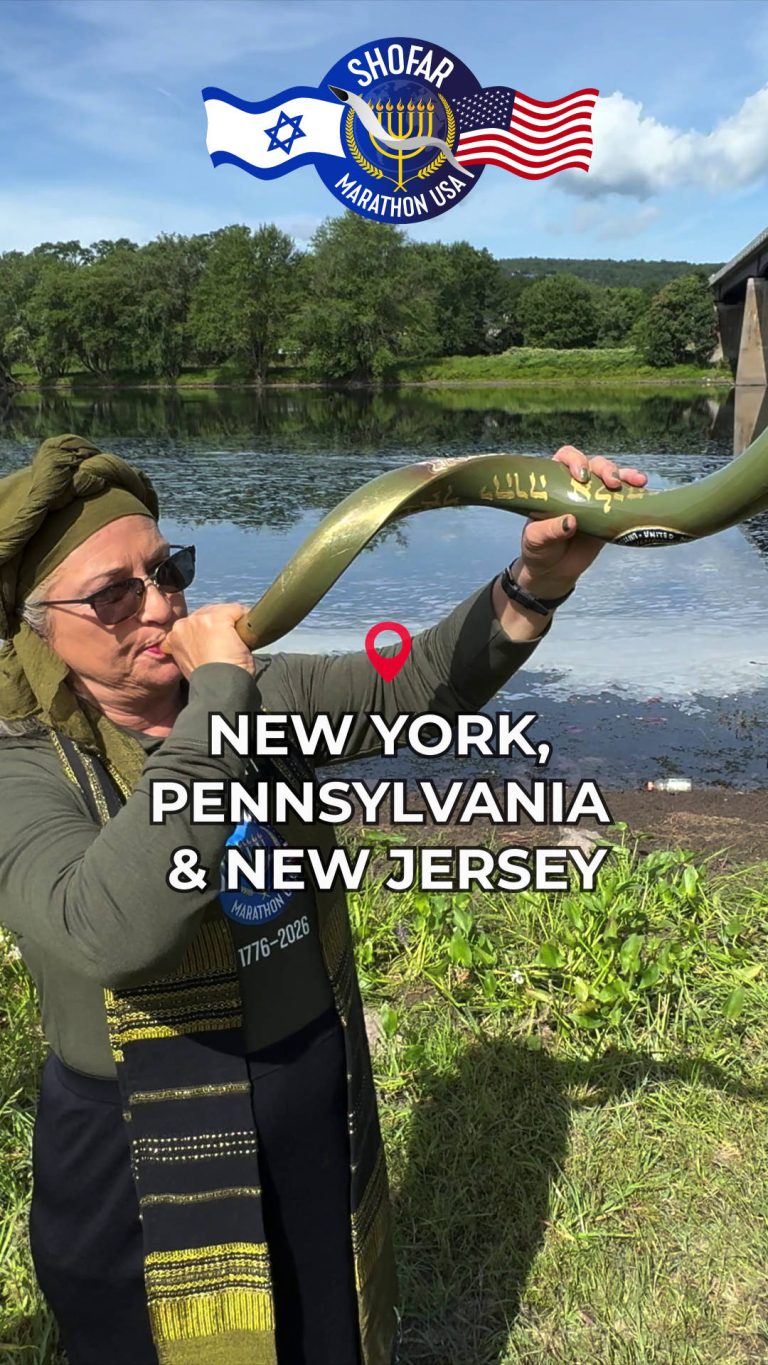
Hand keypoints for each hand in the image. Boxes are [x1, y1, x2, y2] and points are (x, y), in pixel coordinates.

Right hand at [160, 603, 254, 677]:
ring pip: (224, 612)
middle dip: (222, 627)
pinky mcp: (217, 618)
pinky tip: (245, 640)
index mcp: (173, 637)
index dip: (212, 634)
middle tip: (229, 648)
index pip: (196, 625)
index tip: (218, 647)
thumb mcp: (192, 665)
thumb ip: (193, 650)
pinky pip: (238, 611)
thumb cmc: (209, 682)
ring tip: (237, 646)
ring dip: (234, 626)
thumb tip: (208, 646)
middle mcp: (182, 625)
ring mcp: (199, 620)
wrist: (218, 688)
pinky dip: (246, 624)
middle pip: (210, 614)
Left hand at [514, 445, 647, 596]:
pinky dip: (635, 491)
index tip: (581, 475)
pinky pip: (625, 497)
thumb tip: (571, 521)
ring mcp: (594, 498)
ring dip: (625, 475)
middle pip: (594, 465)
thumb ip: (549, 530)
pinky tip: (643, 488)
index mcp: (554, 483)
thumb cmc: (539, 549)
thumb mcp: (536, 540)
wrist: (554, 571)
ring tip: (636, 481)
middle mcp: (576, 485)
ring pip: (612, 476)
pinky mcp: (609, 513)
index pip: (565, 459)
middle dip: (605, 468)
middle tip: (611, 482)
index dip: (575, 460)